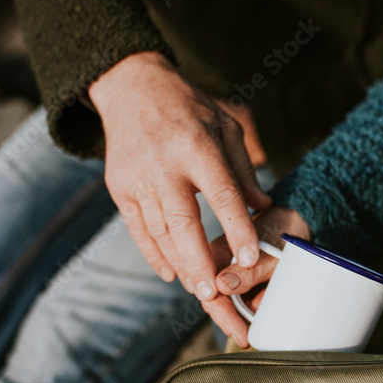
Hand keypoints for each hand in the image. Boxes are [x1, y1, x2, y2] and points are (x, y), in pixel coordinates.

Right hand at [89, 51, 270, 299]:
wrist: (132, 88)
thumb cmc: (189, 109)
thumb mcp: (226, 128)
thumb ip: (244, 170)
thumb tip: (263, 207)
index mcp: (197, 147)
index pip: (222, 194)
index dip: (237, 228)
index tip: (249, 258)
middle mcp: (165, 165)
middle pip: (183, 222)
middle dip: (198, 261)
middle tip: (212, 294)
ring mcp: (138, 179)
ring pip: (160, 231)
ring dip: (179, 264)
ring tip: (199, 289)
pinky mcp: (119, 188)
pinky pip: (138, 230)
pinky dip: (154, 254)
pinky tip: (170, 273)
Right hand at [200, 207, 310, 347]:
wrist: (294, 221)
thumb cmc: (281, 232)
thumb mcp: (269, 253)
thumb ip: (248, 270)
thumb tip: (222, 286)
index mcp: (218, 252)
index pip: (209, 289)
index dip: (223, 315)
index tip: (240, 333)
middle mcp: (216, 263)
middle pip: (212, 300)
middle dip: (227, 321)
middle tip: (245, 338)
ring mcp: (225, 271)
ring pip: (223, 302)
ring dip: (235, 317)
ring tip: (250, 330)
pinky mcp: (237, 278)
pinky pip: (237, 298)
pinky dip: (245, 309)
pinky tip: (256, 315)